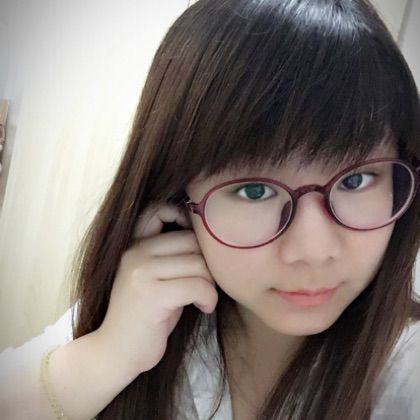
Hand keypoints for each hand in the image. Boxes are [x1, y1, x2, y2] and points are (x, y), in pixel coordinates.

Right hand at [95, 203, 217, 375]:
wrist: (115, 352)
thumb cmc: (145, 315)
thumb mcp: (153, 277)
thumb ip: (170, 255)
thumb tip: (206, 238)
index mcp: (133, 245)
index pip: (157, 210)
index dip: (183, 218)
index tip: (196, 245)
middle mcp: (135, 253)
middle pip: (191, 240)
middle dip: (207, 262)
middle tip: (206, 282)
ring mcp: (141, 272)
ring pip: (198, 263)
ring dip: (210, 283)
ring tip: (205, 297)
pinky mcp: (152, 295)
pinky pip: (198, 285)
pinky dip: (208, 297)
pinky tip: (204, 308)